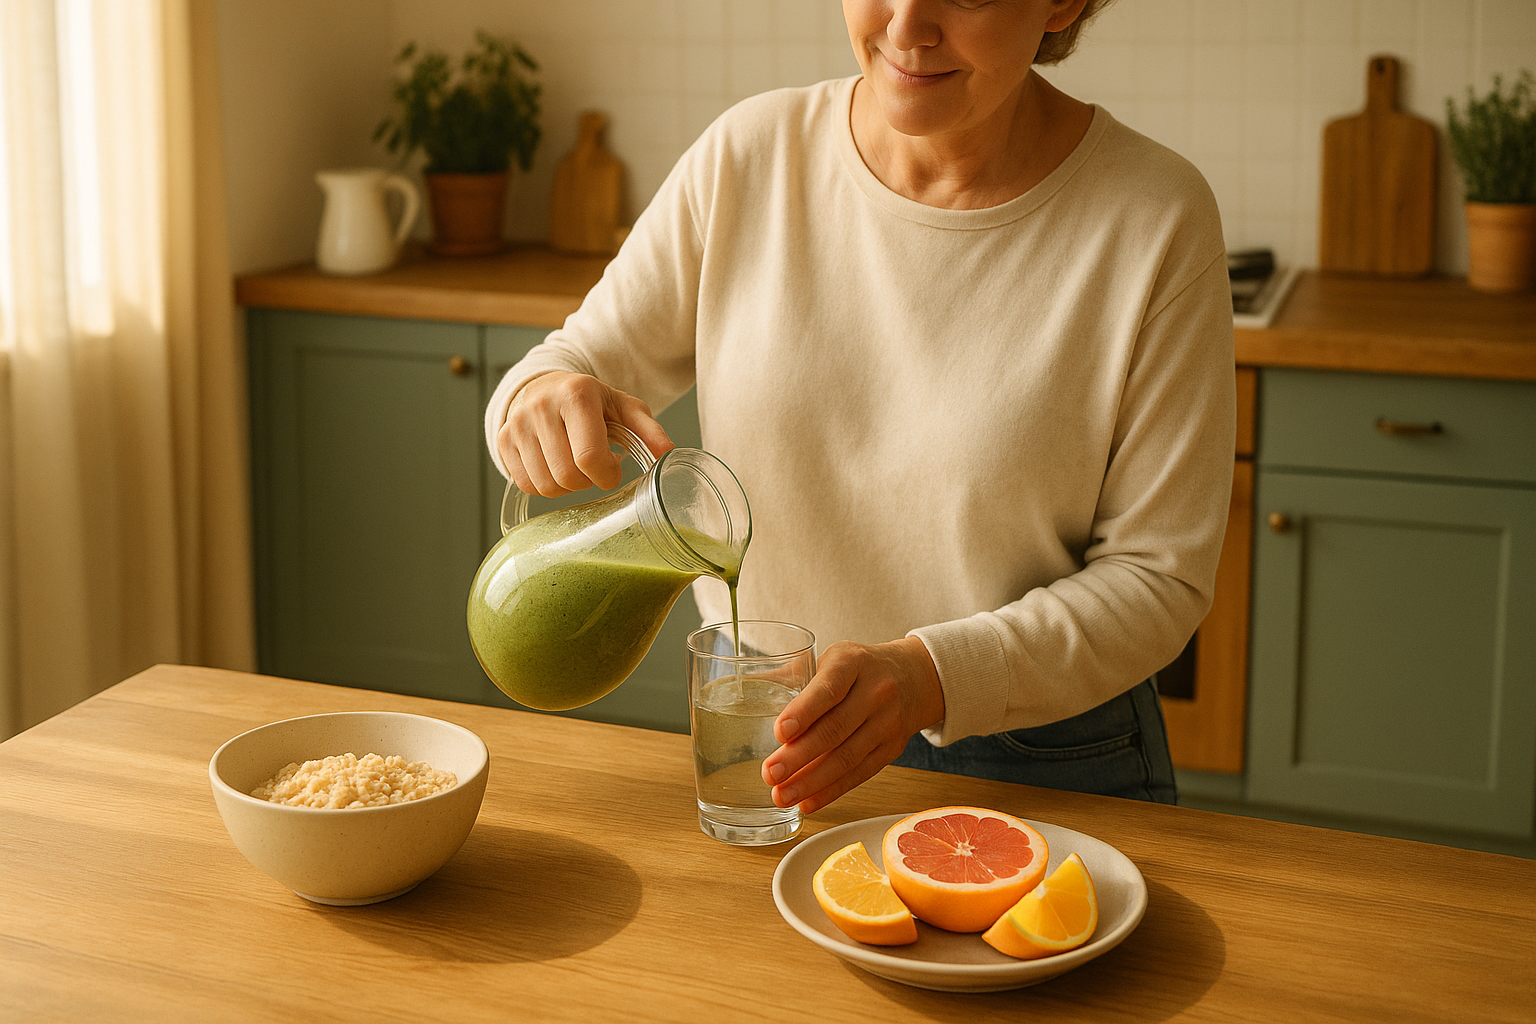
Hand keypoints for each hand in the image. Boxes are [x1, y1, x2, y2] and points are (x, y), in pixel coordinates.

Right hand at [498, 371, 672, 495]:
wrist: (546, 386)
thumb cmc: (592, 402)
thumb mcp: (623, 408)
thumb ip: (648, 430)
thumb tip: (668, 454)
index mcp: (577, 395)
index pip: (589, 457)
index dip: (606, 475)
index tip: (612, 469)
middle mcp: (542, 406)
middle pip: (567, 476)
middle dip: (586, 482)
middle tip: (593, 469)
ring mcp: (518, 423)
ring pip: (545, 486)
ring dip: (566, 486)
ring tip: (574, 465)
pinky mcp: (504, 440)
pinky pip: (526, 484)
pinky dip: (545, 484)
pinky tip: (554, 466)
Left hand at [761, 636, 944, 814]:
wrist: (914, 677)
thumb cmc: (859, 668)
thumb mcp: (831, 659)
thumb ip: (791, 675)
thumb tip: (740, 686)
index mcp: (852, 662)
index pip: (829, 688)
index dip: (804, 712)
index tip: (779, 731)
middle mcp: (875, 691)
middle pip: (836, 729)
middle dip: (800, 756)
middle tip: (770, 773)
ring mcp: (887, 722)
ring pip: (847, 757)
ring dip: (811, 781)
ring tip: (781, 795)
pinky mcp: (891, 748)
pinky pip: (860, 774)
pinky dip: (832, 791)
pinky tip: (808, 802)